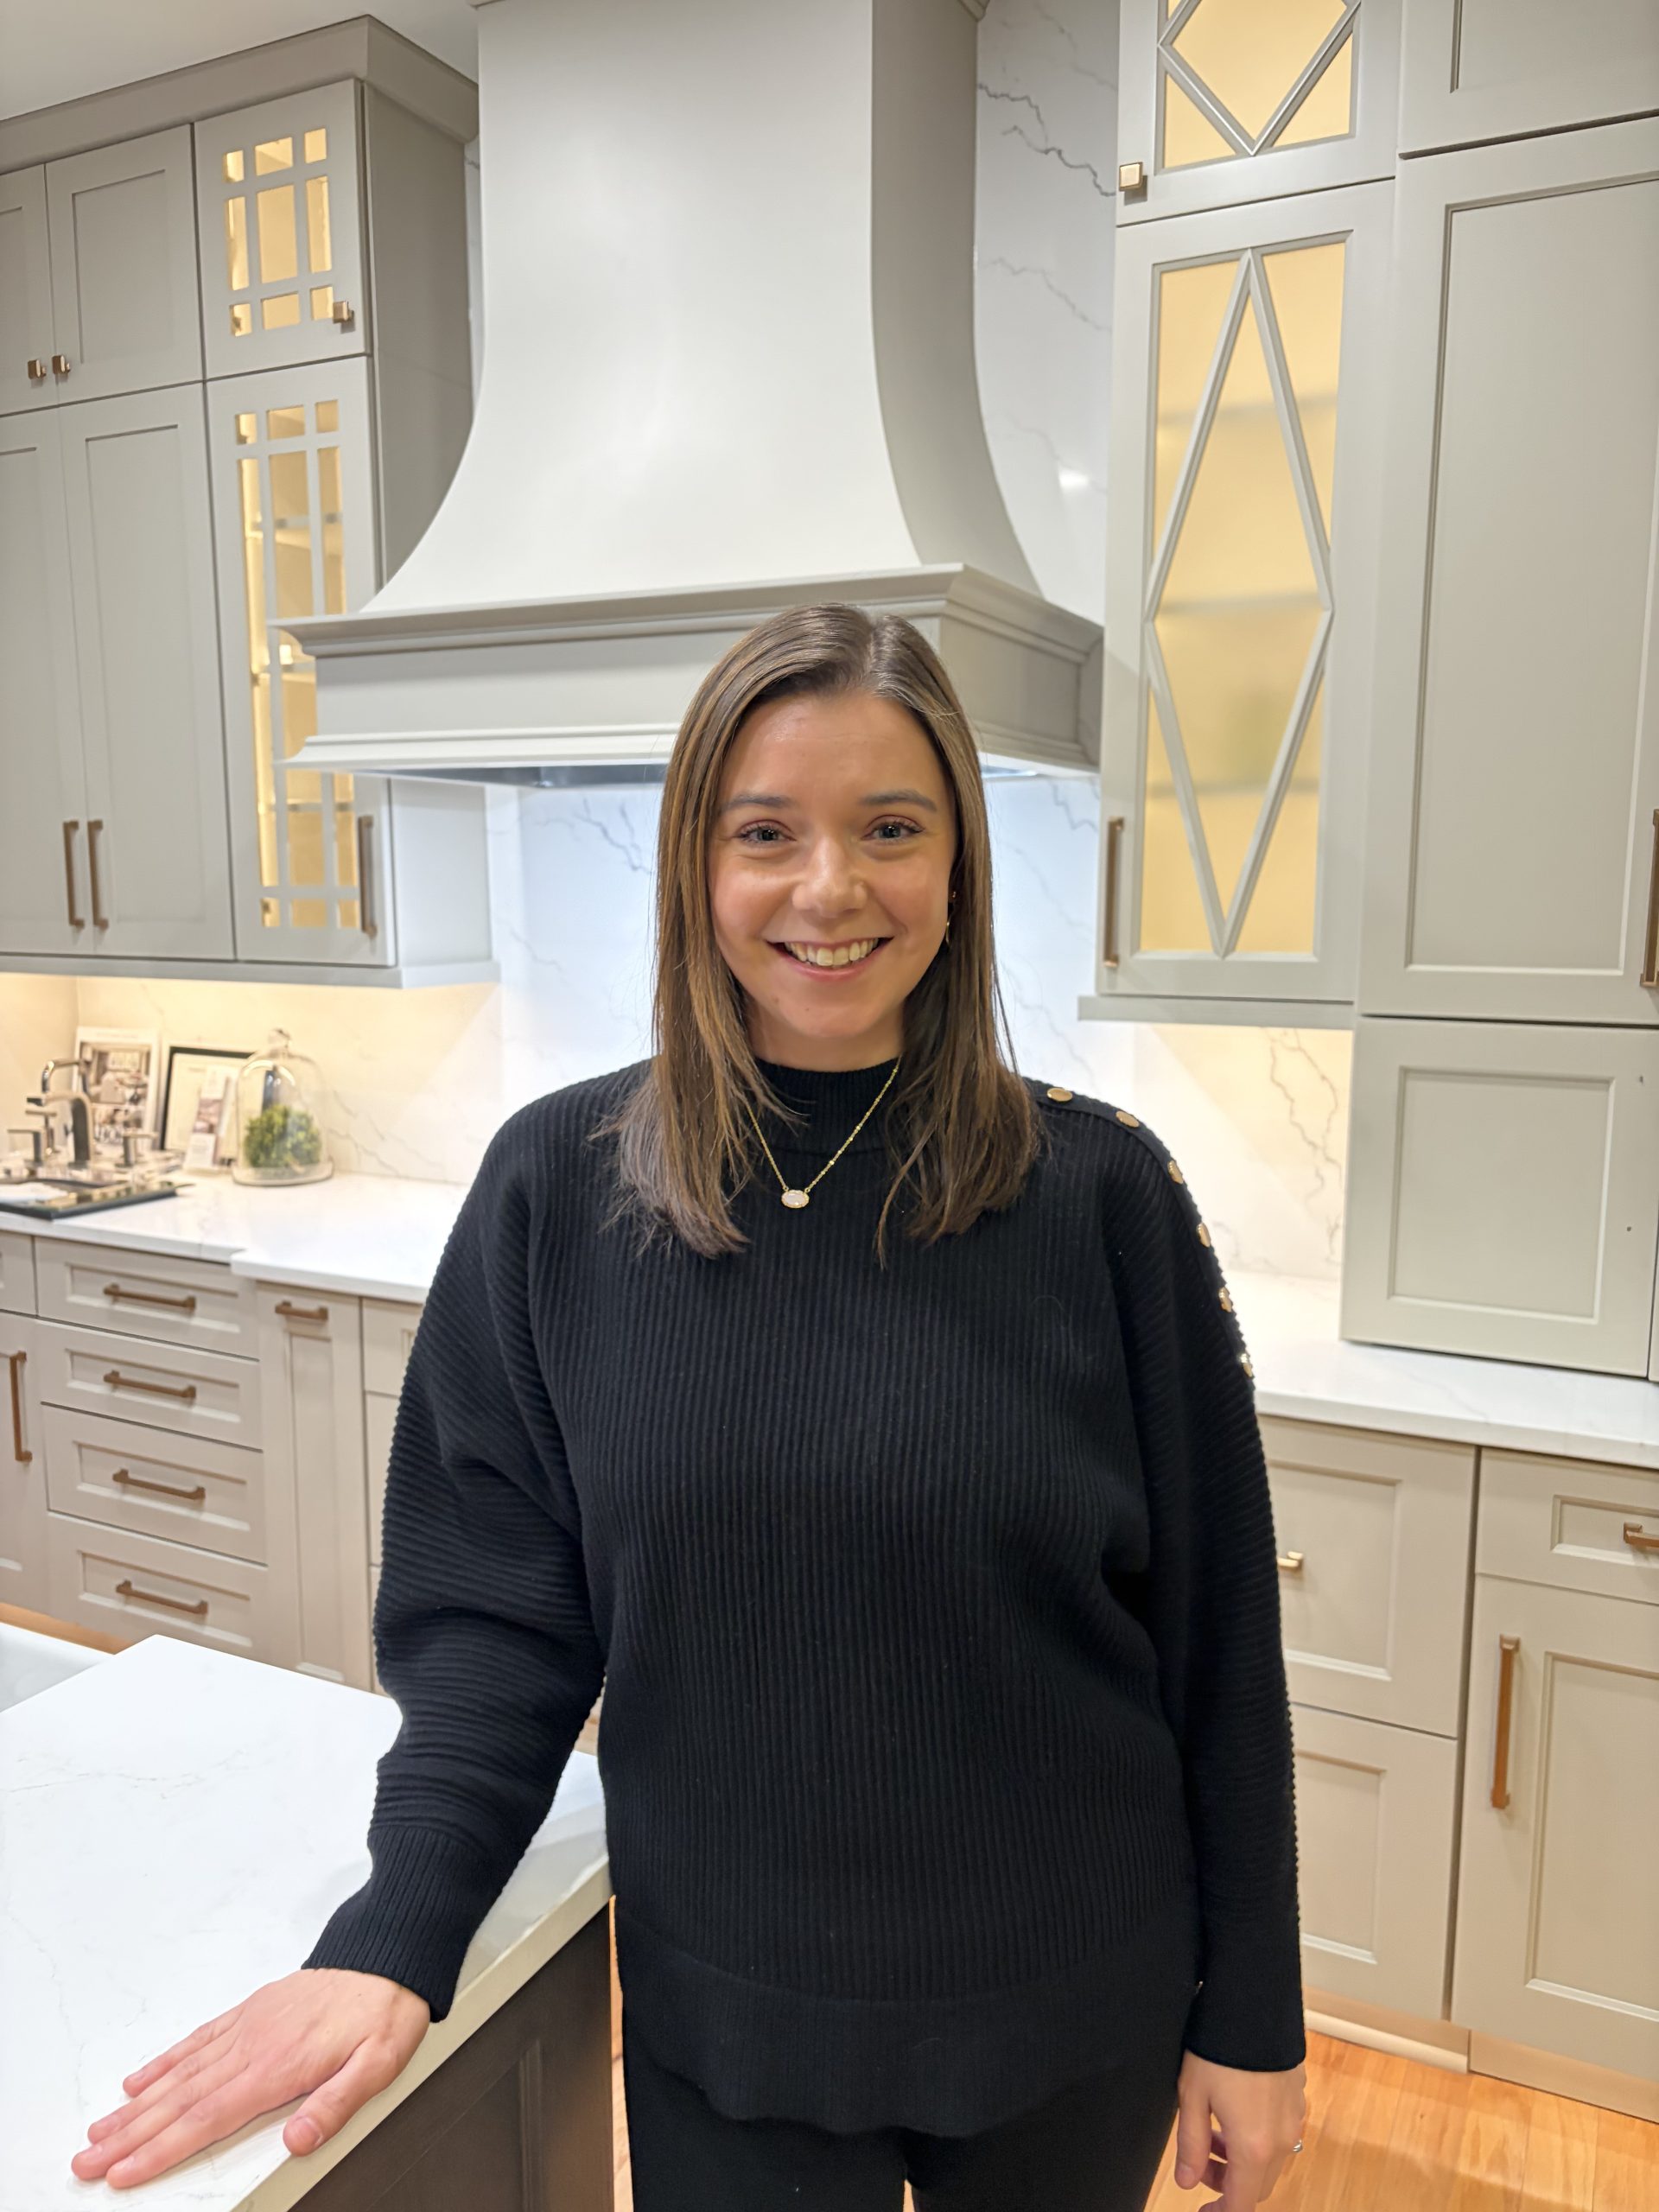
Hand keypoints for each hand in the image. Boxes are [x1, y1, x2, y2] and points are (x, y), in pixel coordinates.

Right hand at [69, 1968, 430, 2190]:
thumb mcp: (378, 2066)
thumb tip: (297, 2142)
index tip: (122, 2173)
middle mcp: (253, 2047)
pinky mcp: (250, 2011)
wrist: (388, 1955)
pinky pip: (198, 2040)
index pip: (207, 2119)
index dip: (160, 2150)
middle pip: (179, 2101)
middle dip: (129, 2136)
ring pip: (180, 2074)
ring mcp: (247, 2027)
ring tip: (98, 2130)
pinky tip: (140, 2081)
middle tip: (86, 2161)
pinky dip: (165, 2063)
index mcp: (278, 2069)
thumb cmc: (384, 2013)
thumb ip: (334, 2106)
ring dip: (136, 2107)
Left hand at [1172, 2049, 1306, 2207]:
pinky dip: (1255, 2136)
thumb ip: (1189, 2145)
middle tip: (1197, 2162)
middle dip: (1226, 2182)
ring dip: (1239, 2158)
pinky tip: (1233, 2110)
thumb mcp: (1192, 2097)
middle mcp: (1282, 2139)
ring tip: (1209, 2129)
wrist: (1254, 2005)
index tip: (1204, 2211)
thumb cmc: (1220, 2049)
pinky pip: (1278, 2133)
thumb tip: (1186, 2181)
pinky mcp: (1297, 2098)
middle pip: (1257, 2184)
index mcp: (1254, 2147)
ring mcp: (1294, 2118)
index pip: (1242, 2203)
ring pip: (1268, 2159)